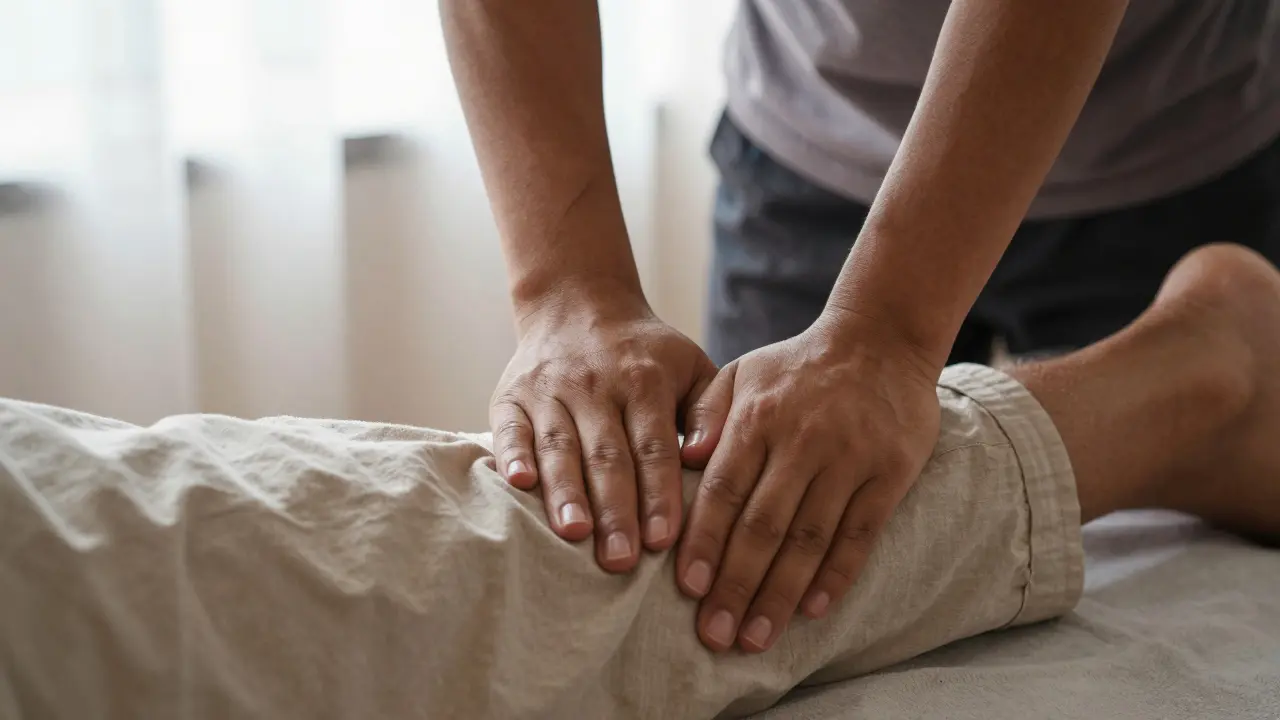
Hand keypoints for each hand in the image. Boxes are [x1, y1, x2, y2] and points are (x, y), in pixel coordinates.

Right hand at [491, 284, 718, 571]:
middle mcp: (596, 385)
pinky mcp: (511, 397)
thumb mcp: (692, 367)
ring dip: (566, 492)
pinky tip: (518, 484)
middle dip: (614, 510)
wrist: (578, 303)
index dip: (658, 493)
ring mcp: (550, 390)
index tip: (663, 540)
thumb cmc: (647, 355)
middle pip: (607, 455)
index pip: (654, 445)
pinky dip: (512, 455)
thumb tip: (707, 456)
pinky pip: (510, 429)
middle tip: (620, 560)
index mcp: (645, 380)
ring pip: (560, 447)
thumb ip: (710, 412)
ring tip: (574, 534)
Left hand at [675, 310, 942, 652]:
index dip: (705, 542)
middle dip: (736, 584)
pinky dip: (837, 574)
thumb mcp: (743, 371)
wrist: (882, 339)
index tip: (688, 590)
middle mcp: (802, 441)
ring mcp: (850, 459)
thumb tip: (681, 460)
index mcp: (758, 417)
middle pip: (763, 525)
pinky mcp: (891, 472)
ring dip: (781, 593)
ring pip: (809, 538)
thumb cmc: (797, 366)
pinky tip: (813, 611)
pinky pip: (860, 533)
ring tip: (756, 638)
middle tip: (715, 635)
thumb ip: (706, 414)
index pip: (724, 490)